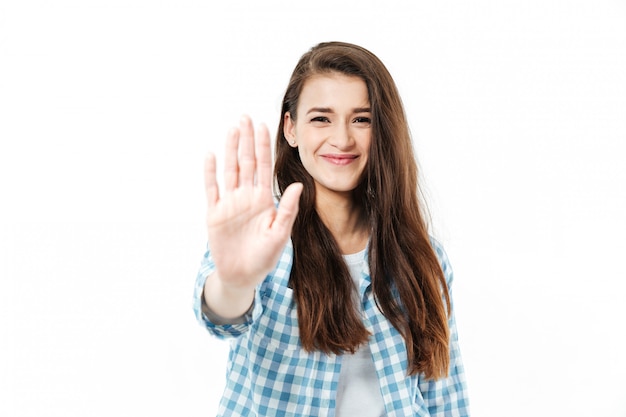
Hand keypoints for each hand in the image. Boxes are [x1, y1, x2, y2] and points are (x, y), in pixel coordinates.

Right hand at [204, 116, 302, 289]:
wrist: (242, 276)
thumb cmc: (264, 257)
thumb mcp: (279, 234)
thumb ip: (287, 210)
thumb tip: (297, 186)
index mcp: (263, 200)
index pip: (263, 167)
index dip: (263, 146)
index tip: (264, 126)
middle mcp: (246, 197)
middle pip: (246, 162)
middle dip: (246, 140)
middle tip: (245, 117)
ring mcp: (229, 203)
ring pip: (230, 170)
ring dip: (230, 149)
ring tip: (232, 129)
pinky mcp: (215, 213)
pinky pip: (212, 189)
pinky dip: (210, 172)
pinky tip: (211, 155)